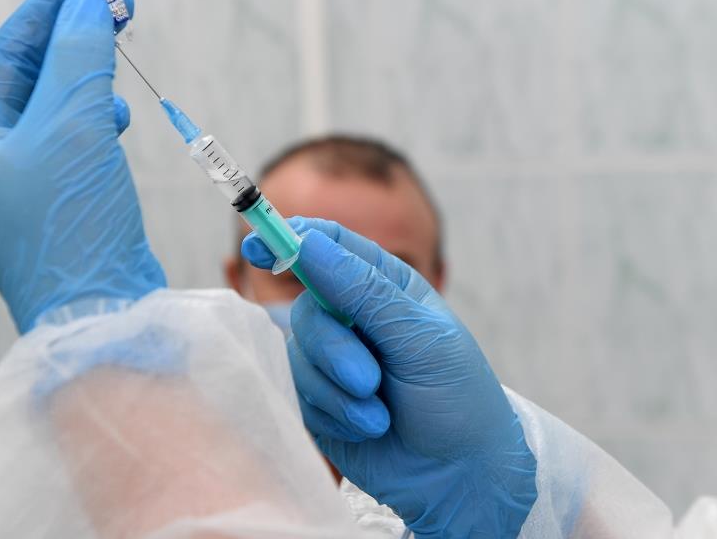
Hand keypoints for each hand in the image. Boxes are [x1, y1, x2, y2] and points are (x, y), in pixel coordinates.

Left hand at [0, 0, 164, 332]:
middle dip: (55, 10)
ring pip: (50, 87)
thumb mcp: (73, 128)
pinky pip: (74, 124)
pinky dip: (97, 103)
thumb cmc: (69, 227)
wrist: (101, 315)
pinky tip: (119, 106)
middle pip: (11, 56)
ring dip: (85, 51)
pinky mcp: (61, 186)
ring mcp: (23, 169)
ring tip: (123, 12)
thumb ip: (78, 56)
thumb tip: (87, 0)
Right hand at [243, 218, 536, 537]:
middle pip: (306, 307)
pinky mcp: (317, 399)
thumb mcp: (420, 339)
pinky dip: (332, 413)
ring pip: (298, 354)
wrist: (460, 477)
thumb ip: (362, 291)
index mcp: (383, 285)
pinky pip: (297, 393)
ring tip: (379, 414)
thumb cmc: (458, 397)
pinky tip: (367, 427)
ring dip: (337, 390)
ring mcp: (331, 358)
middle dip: (333, 348)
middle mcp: (352, 316)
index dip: (290, 239)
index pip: (328, 245)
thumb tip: (307, 243)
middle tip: (369, 380)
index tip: (256, 244)